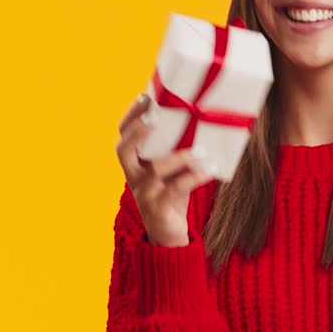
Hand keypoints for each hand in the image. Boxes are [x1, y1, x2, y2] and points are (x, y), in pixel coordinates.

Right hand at [115, 94, 216, 246]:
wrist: (168, 234)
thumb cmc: (171, 194)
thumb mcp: (169, 171)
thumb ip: (174, 151)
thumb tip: (198, 119)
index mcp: (134, 165)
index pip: (123, 137)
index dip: (130, 117)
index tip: (144, 97)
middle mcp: (133, 177)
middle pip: (123, 150)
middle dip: (137, 131)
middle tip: (155, 118)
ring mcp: (144, 193)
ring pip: (155, 169)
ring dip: (179, 157)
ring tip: (199, 151)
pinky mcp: (158, 208)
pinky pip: (176, 188)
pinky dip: (194, 177)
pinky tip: (209, 169)